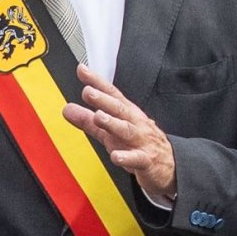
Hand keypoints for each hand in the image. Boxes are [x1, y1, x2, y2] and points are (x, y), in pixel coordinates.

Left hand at [63, 64, 176, 200]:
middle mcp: (134, 123)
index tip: (82, 70)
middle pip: (119, 109)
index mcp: (126, 114)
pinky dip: (126, 157)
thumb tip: (67, 109)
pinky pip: (136, 158)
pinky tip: (116, 156)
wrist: (168, 165)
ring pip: (127, 130)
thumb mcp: (110, 132)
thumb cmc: (138, 144)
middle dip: (103, 100)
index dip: (97, 82)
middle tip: (88, 92)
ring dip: (113, 123)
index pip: (111, 94)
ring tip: (98, 117)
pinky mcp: (146, 160)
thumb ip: (88, 121)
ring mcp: (141, 141)